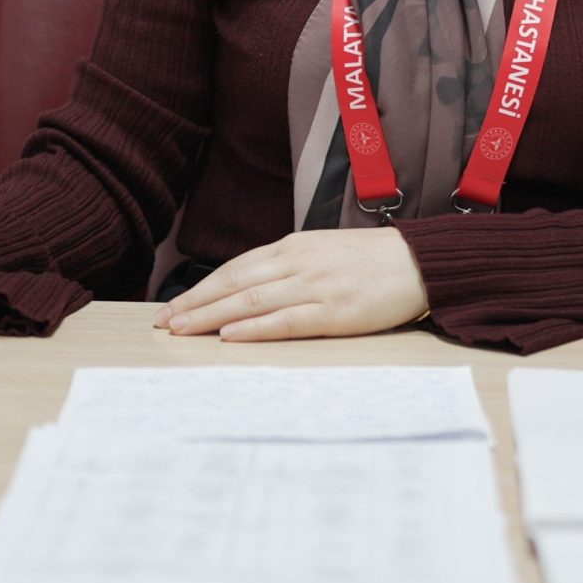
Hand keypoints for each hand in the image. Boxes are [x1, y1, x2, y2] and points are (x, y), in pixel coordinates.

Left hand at [156, 228, 427, 341]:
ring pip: (252, 302)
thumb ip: (287, 266)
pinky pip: (287, 321)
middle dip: (196, 304)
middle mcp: (298, 263)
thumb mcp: (321, 251)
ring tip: (184, 330)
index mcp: (293, 247)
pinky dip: (255, 329)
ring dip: (213, 317)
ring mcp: (316, 287)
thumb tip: (247, 289)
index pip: (235, 269)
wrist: (418, 262)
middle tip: (164, 323)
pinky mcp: (335, 312)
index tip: (173, 307)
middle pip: (235, 284)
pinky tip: (231, 336)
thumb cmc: (369, 261)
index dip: (201, 288)